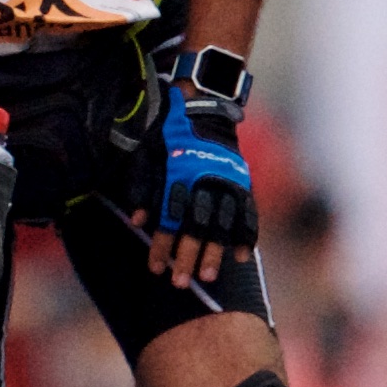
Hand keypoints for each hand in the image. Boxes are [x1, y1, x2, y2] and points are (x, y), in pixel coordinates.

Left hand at [148, 65, 255, 291]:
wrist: (204, 103)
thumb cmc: (169, 131)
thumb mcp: (146, 150)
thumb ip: (141, 184)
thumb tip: (137, 221)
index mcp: (179, 171)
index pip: (169, 215)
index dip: (162, 243)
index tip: (155, 268)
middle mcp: (204, 178)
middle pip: (196, 224)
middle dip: (187, 255)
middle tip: (179, 283)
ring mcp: (227, 180)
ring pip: (222, 222)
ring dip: (215, 252)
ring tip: (208, 278)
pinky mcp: (243, 181)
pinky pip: (248, 212)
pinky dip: (246, 235)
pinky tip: (241, 257)